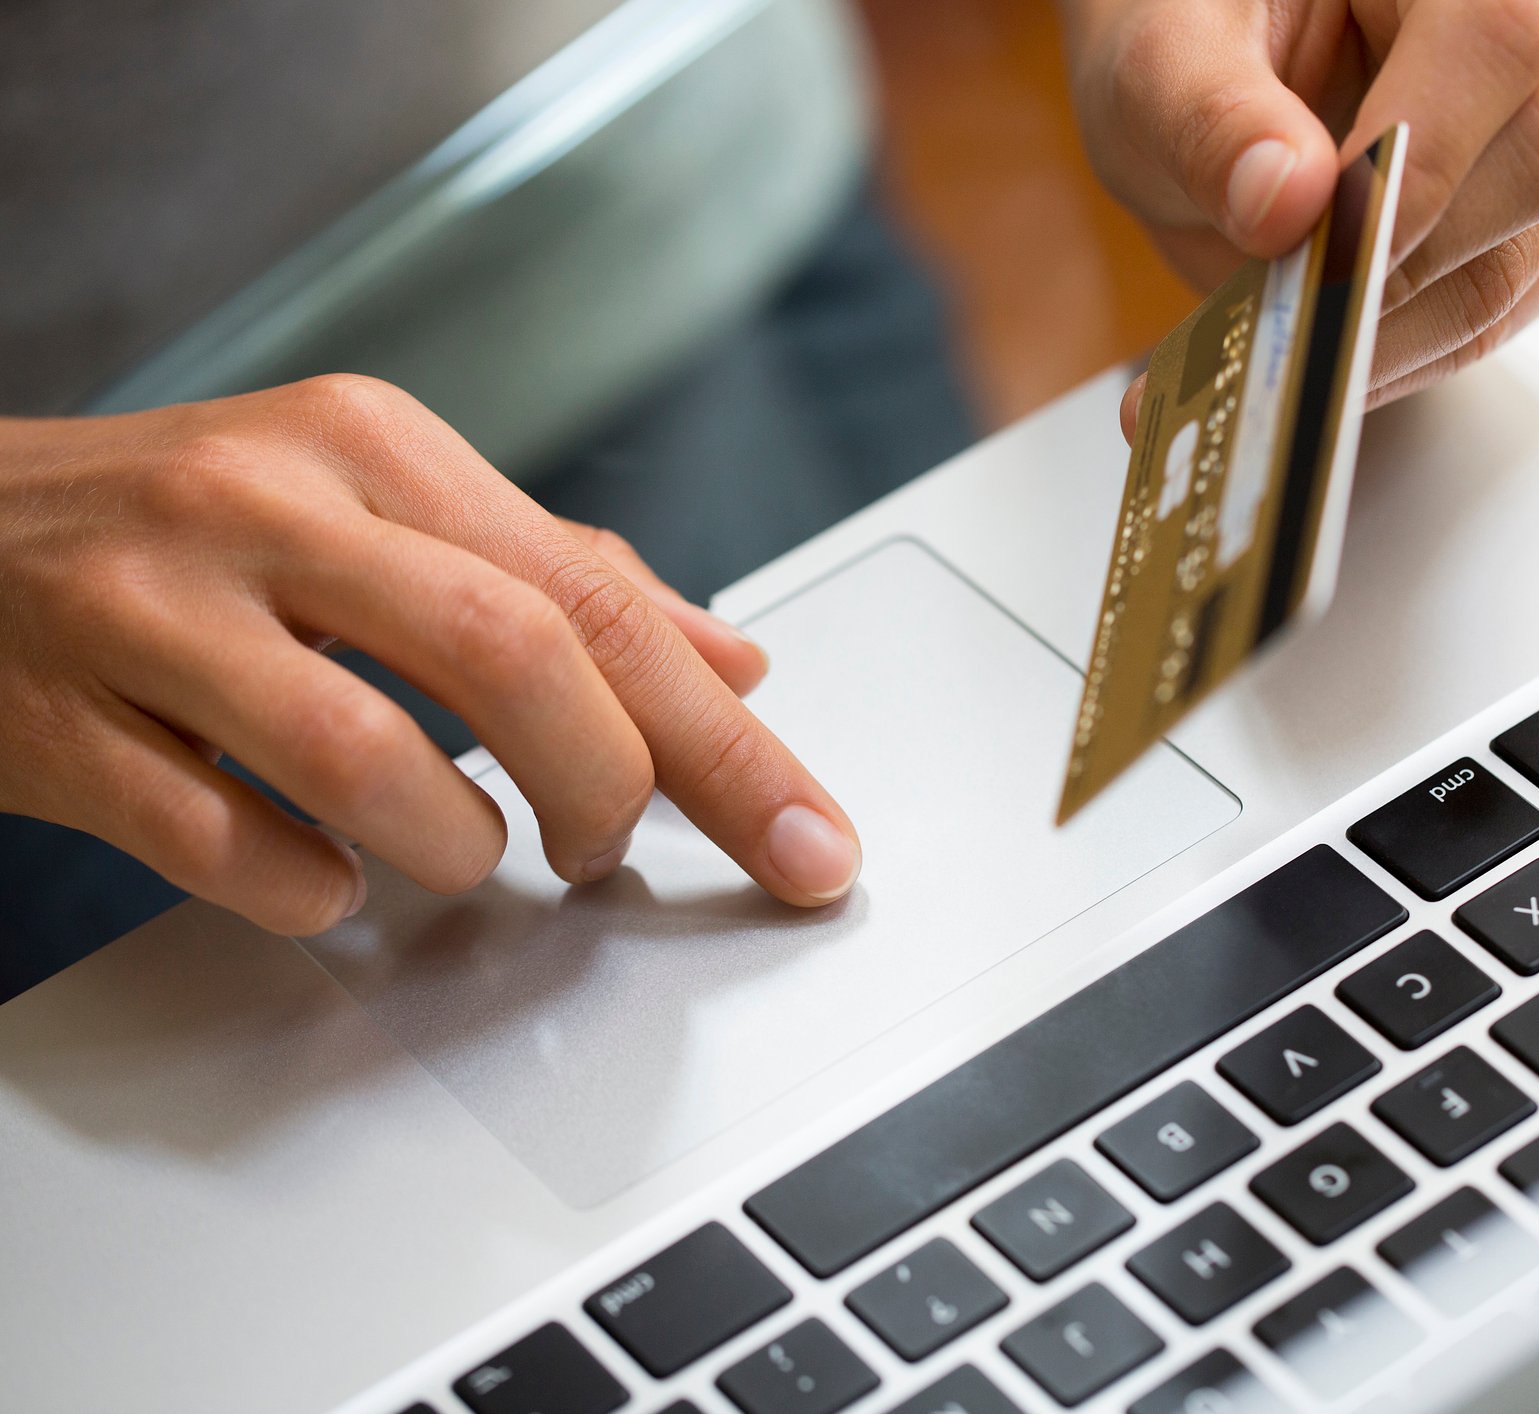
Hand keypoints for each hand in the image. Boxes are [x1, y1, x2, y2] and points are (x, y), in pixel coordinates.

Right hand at [0, 375, 862, 935]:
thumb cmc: (194, 525)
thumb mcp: (386, 506)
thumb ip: (565, 581)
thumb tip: (732, 665)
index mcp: (379, 447)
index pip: (601, 605)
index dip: (727, 745)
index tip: (812, 843)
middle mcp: (274, 503)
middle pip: (514, 658)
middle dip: (608, 789)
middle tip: (610, 850)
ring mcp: (155, 608)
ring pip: (372, 760)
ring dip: (455, 846)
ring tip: (461, 851)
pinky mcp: (59, 720)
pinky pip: (223, 847)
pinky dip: (311, 890)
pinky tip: (324, 875)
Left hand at [1065, 0, 1538, 431]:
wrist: (1223, 71)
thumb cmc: (1200, 33)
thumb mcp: (1159, 58)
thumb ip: (1211, 118)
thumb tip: (1285, 203)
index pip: (1497, 39)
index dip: (1420, 165)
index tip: (1318, 255)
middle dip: (1400, 268)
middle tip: (1277, 322)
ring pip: (1530, 257)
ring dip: (1392, 334)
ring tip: (1274, 359)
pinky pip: (1507, 311)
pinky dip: (1404, 351)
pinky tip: (1320, 354)